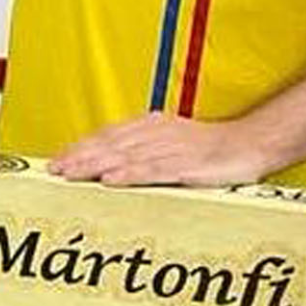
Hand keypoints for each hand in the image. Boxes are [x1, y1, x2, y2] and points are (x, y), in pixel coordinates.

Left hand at [47, 111, 272, 187]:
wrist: (251, 142)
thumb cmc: (209, 147)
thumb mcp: (169, 142)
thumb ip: (140, 149)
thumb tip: (108, 163)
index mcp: (149, 125)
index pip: (106, 135)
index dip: (80, 147)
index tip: (57, 160)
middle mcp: (155, 133)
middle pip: (109, 144)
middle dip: (79, 157)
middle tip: (54, 170)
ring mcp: (170, 148)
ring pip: (124, 156)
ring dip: (94, 165)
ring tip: (71, 174)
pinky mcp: (187, 165)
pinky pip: (153, 170)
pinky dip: (129, 175)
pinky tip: (111, 180)